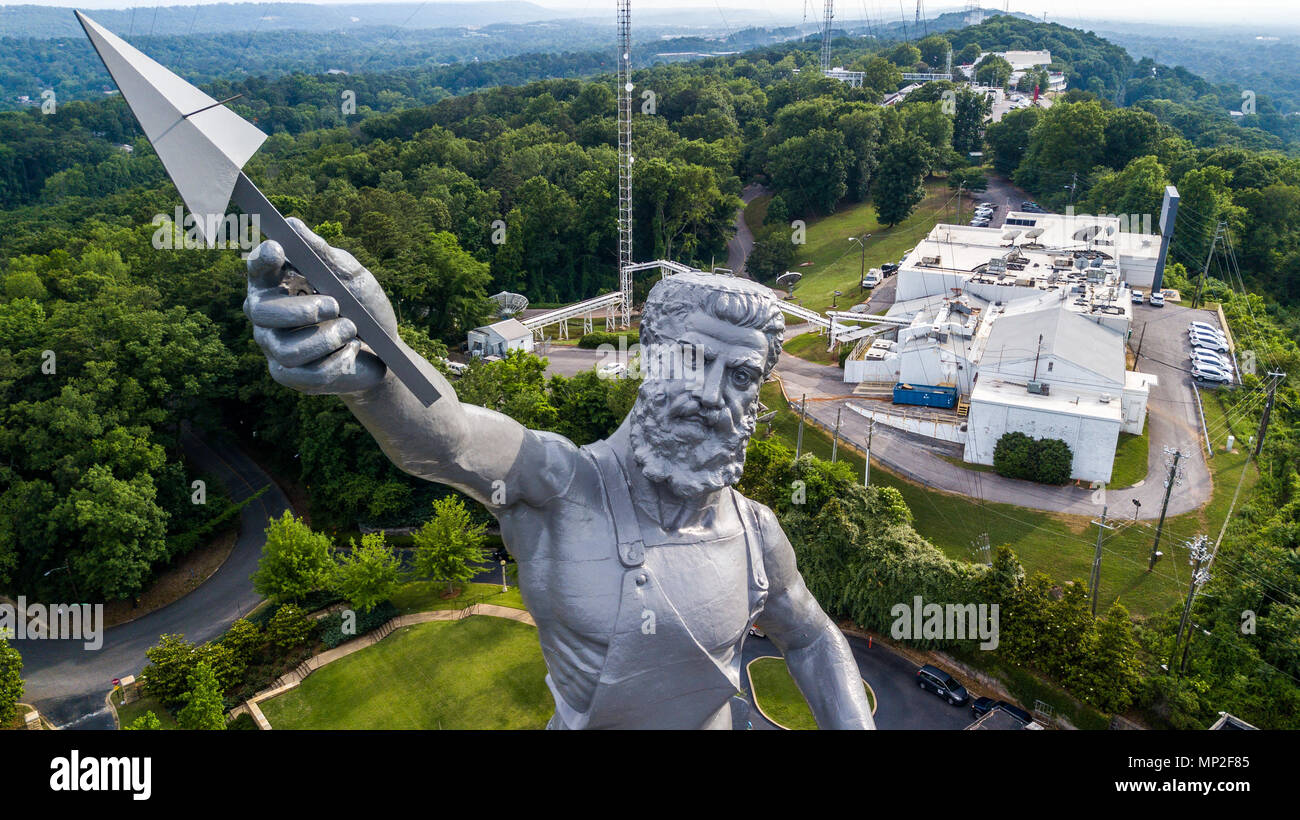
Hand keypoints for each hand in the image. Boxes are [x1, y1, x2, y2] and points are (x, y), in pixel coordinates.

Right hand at [244, 218, 395, 394]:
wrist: (385, 353)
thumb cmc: (364, 308)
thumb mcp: (351, 277)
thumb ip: (323, 254)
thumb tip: (292, 224)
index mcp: (279, 284)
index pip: (258, 269)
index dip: (262, 259)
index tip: (279, 250)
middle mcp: (267, 315)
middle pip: (260, 312)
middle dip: (300, 310)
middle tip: (335, 304)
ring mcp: (274, 346)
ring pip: (285, 348)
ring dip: (325, 338)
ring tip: (351, 329)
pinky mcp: (288, 375)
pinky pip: (304, 373)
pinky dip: (335, 362)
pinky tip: (350, 351)